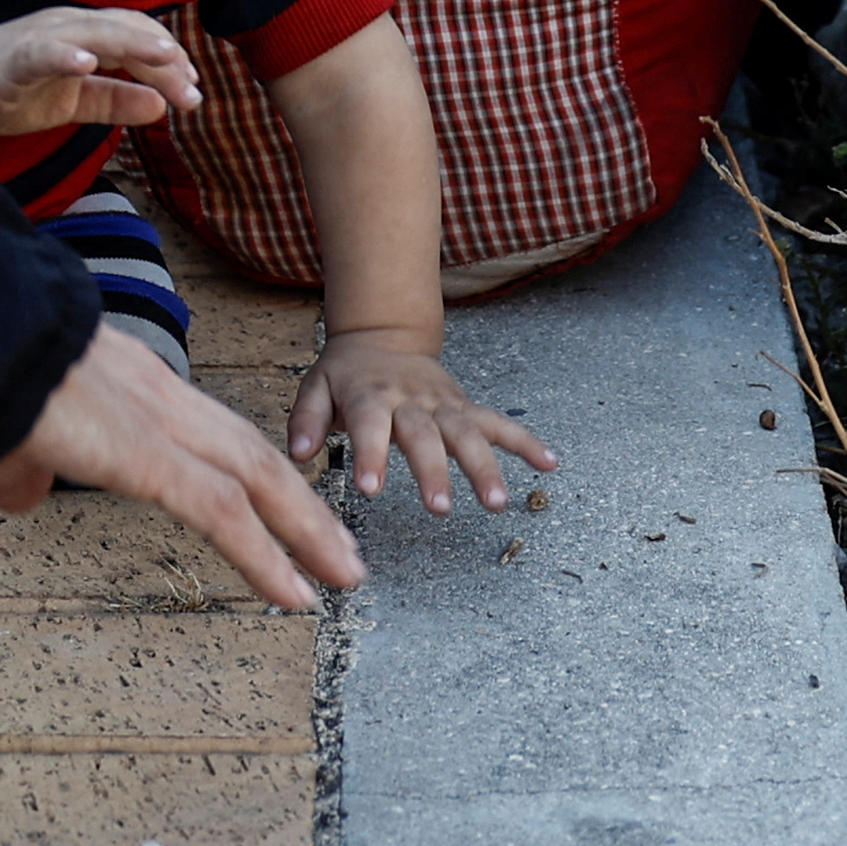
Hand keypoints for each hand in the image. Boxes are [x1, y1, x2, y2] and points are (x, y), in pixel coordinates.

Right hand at [0, 6, 197, 145]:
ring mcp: (36, 41)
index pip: (137, 38)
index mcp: (84, 36)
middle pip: (124, 31)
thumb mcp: (73, 100)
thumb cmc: (13, 88)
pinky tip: (85, 62)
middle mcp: (66, 29)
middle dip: (162, 57)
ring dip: (129, 42)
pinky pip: (38, 54)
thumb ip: (115, 100)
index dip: (169, 60)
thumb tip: (162, 106)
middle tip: (192, 89)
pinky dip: (64, 54)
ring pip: (89, 33)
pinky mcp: (7, 62)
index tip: (194, 91)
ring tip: (162, 55)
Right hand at [0, 331, 363, 611]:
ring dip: (306, 529)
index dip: (253, 471)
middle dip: (302, 504)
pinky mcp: (148, 457)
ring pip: (256, 478)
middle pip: (252, 453)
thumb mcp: (11, 430)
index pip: (212, 432)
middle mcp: (161, 397)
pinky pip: (222, 513)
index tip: (282, 506)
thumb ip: (26, 466)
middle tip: (340, 549)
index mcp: (134, 385)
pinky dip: (265, 555)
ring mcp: (160, 422)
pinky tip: (292, 594)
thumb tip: (22, 495)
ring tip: (343, 574)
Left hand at [291, 332, 555, 514]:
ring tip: (497, 503)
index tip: (370, 489)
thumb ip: (306, 419)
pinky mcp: (465, 407)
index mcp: (370, 397)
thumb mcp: (314, 387)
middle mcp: (411, 401)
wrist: (381, 336)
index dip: (370, 455)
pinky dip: (526, 441)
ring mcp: (443, 404)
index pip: (369, 426)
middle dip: (433, 471)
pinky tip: (549, 463)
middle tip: (439, 508)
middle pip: (424, 436)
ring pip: (468, 434)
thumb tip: (297, 453)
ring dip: (485, 467)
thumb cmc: (345, 374)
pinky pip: (499, 424)